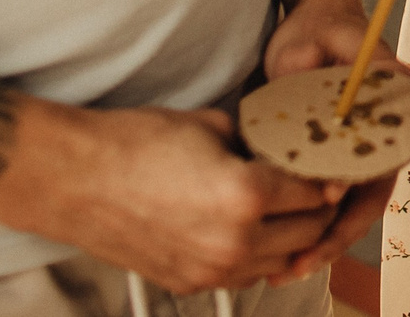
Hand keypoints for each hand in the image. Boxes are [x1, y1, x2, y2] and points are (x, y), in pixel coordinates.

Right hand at [0, 96, 344, 294]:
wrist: (72, 179)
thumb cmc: (134, 142)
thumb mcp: (212, 125)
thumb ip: (260, 143)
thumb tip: (290, 152)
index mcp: (245, 196)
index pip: (316, 192)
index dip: (329, 174)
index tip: (336, 164)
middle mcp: (233, 242)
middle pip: (309, 232)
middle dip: (319, 208)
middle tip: (319, 185)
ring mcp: (210, 270)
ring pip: (282, 261)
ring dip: (293, 236)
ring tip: (288, 206)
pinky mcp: (188, 283)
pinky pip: (246, 275)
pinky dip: (259, 254)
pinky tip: (252, 228)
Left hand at [256, 0, 403, 282]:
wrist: (310, 22)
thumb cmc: (318, 26)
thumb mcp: (326, 39)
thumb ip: (351, 60)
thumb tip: (393, 78)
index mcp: (393, 103)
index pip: (385, 155)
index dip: (361, 184)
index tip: (329, 202)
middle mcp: (383, 133)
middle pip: (369, 193)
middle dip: (338, 232)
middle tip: (304, 260)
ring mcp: (361, 149)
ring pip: (351, 206)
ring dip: (325, 238)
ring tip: (290, 270)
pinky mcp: (337, 158)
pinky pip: (332, 200)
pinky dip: (313, 226)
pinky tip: (286, 252)